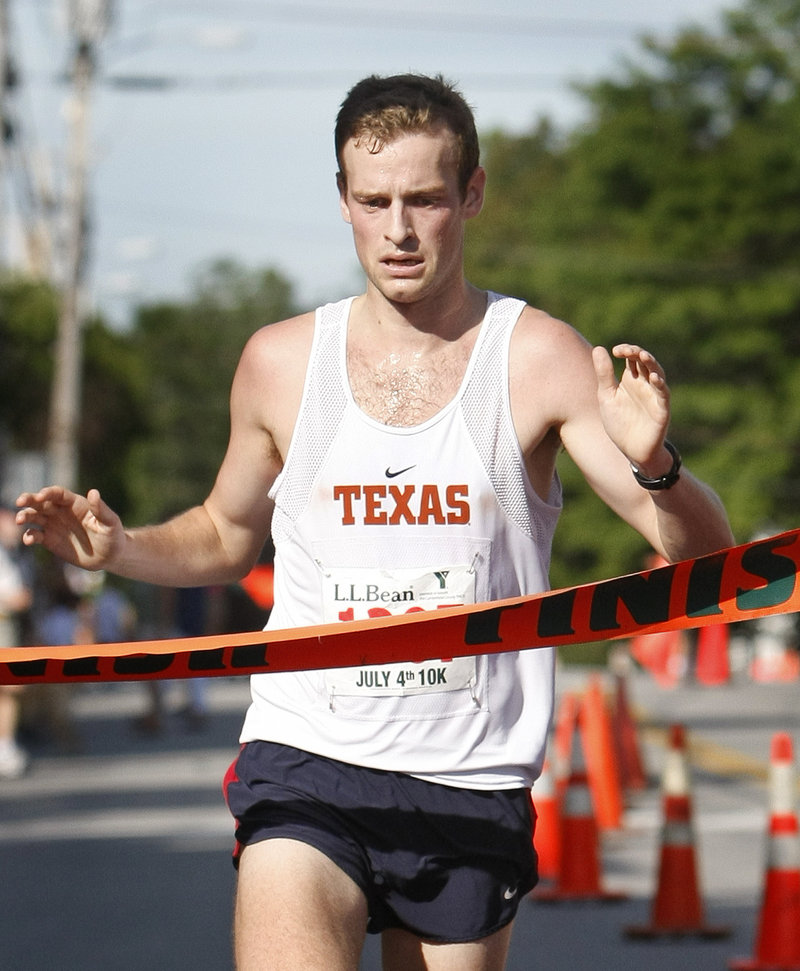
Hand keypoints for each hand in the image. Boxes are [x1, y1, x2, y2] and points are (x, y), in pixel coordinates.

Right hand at [15, 486, 124, 570]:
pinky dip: (29, 536)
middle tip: (20, 502)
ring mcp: (54, 525)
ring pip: (34, 516)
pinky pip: (35, 535)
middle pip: (41, 502)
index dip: (48, 493)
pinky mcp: (50, 540)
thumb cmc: (113, 536)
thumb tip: (93, 492)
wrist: (110, 556)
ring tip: (19, 520)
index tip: (41, 496)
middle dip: (29, 499)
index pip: (58, 494)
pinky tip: (29, 540)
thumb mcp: (110, 523)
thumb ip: (101, 509)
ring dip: (25, 516)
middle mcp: (61, 512)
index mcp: (76, 504)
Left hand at [592, 344, 671, 473]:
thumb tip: (599, 348)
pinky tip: (654, 379)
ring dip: (652, 365)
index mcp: (631, 379)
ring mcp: (654, 395)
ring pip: (658, 374)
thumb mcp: (607, 396)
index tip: (615, 351)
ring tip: (643, 356)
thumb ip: (604, 374)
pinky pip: (663, 394)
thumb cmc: (619, 422)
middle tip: (627, 351)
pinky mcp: (662, 409)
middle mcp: (645, 384)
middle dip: (638, 354)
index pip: (632, 358)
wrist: (630, 449)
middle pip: (646, 362)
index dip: (627, 350)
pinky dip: (660, 385)